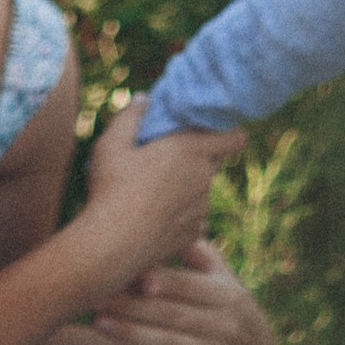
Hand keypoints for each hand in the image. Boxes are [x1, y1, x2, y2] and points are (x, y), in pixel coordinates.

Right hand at [83, 101, 239, 258]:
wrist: (111, 245)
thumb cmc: (110, 189)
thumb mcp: (110, 144)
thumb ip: (130, 116)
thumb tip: (144, 99)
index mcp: (189, 150)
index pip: (235, 137)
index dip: (228, 132)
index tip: (210, 131)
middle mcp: (203, 178)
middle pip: (212, 162)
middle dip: (196, 157)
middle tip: (165, 158)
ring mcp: (202, 208)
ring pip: (201, 190)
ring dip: (185, 186)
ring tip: (151, 191)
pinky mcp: (195, 232)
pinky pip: (193, 215)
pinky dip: (179, 212)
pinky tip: (152, 215)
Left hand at [88, 240, 276, 344]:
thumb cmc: (226, 308)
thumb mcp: (223, 279)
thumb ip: (199, 254)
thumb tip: (171, 220)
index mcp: (228, 297)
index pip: (191, 287)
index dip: (164, 282)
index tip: (133, 275)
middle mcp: (226, 328)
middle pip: (173, 315)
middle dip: (134, 307)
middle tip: (98, 298)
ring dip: (132, 335)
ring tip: (99, 323)